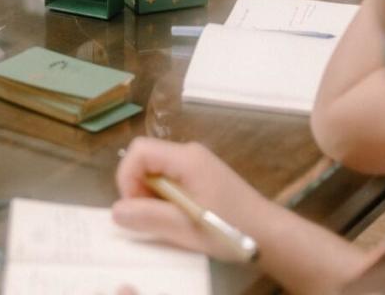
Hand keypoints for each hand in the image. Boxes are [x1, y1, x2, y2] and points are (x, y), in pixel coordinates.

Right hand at [113, 138, 260, 262]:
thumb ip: (149, 217)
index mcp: (185, 157)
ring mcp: (196, 163)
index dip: (127, 178)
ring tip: (167, 222)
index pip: (139, 151)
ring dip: (151, 196)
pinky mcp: (201, 176)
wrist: (268, 233)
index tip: (134, 209)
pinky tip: (178, 219)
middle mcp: (188, 153)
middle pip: (146, 160)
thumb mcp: (186, 228)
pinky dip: (164, 198)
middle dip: (138, 189)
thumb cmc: (230, 227)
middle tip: (150, 219)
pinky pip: (170, 179)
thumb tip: (116, 211)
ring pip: (157, 171)